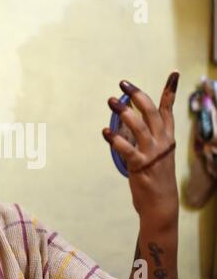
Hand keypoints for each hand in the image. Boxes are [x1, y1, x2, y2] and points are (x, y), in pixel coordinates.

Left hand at [102, 72, 179, 229]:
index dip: (170, 92)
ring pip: (139, 127)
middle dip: (138, 95)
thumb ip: (140, 138)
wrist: (161, 205)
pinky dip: (116, 140)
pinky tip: (105, 132)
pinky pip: (127, 150)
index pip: (168, 111)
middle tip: (123, 83)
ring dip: (124, 113)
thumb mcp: (153, 154)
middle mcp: (162, 143)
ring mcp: (153, 154)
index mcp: (167, 139)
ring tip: (110, 101)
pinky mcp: (141, 166)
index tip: (173, 73)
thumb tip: (123, 121)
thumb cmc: (154, 178)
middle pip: (151, 113)